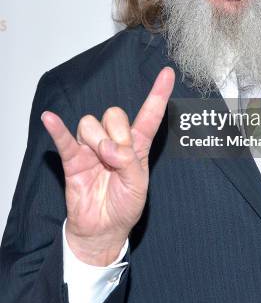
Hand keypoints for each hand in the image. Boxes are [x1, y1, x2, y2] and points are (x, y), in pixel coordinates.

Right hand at [41, 67, 174, 264]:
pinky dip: (57, 129)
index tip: (168, 73)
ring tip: (101, 161)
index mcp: (137, 145)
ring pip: (91, 123)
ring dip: (97, 140)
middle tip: (117, 156)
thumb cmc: (124, 205)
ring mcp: (92, 148)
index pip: (149, 114)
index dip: (159, 94)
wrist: (104, 229)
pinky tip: (50, 119)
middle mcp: (114, 141)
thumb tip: (107, 148)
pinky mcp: (73, 159)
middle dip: (117, 132)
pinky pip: (64, 139)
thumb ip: (129, 162)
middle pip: (113, 114)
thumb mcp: (138, 185)